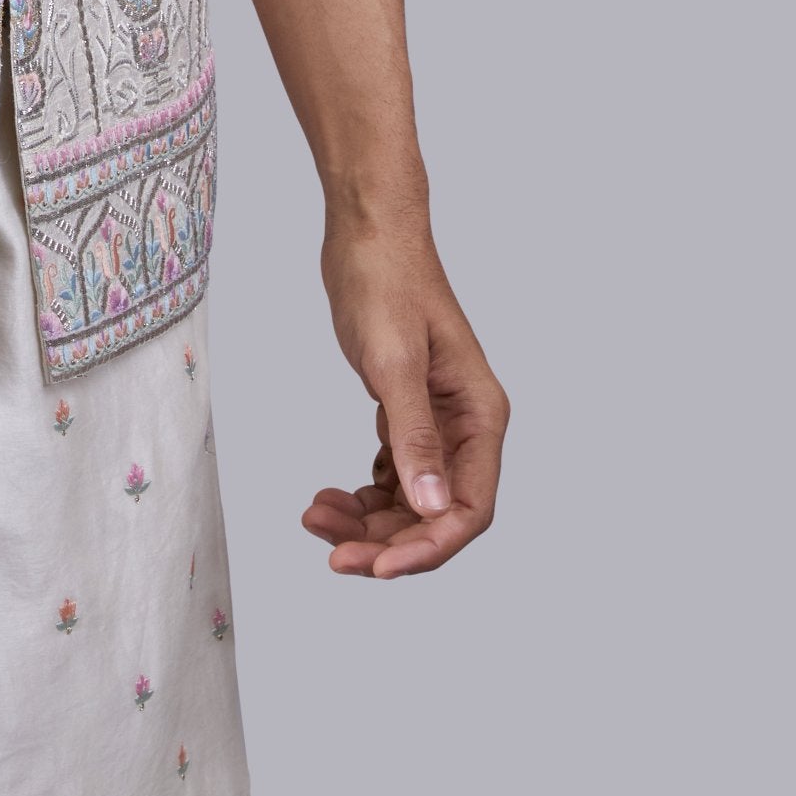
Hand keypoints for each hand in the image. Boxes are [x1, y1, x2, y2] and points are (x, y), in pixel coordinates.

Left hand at [303, 233, 507, 578]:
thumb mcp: (394, 360)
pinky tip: (331, 496)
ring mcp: (436, 419)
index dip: (425, 549)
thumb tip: (431, 508)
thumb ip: (413, 435)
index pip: (467, 510)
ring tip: (316, 517)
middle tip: (332, 555)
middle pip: (436, 514)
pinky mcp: (406, 409)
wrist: (366, 227)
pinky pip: (393, 473)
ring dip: (368, 521)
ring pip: (411, 499)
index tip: (374, 568)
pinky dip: (364, 493)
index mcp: (479, 416)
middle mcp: (466, 424)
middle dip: (386, 542)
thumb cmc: (385, 279)